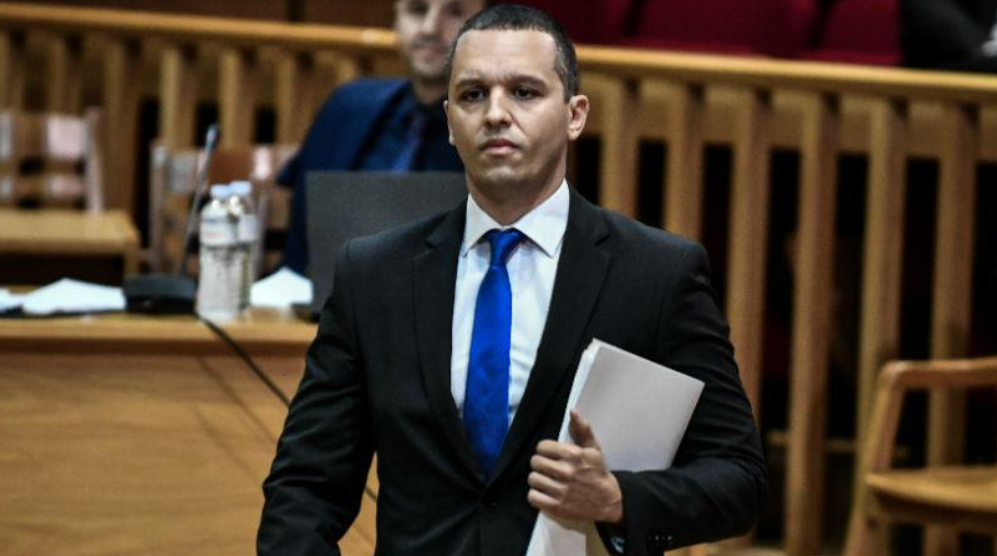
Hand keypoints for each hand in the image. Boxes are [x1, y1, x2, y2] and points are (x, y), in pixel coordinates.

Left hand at [527, 410, 623, 524]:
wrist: (608, 502)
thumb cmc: (598, 474)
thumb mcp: (594, 449)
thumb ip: (582, 430)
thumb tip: (573, 412)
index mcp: (574, 455)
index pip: (542, 447)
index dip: (544, 450)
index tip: (549, 455)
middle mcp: (567, 472)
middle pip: (535, 462)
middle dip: (540, 464)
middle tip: (546, 468)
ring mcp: (561, 490)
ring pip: (533, 479)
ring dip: (538, 479)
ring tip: (546, 480)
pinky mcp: (557, 507)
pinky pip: (533, 496)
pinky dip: (536, 495)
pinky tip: (544, 492)